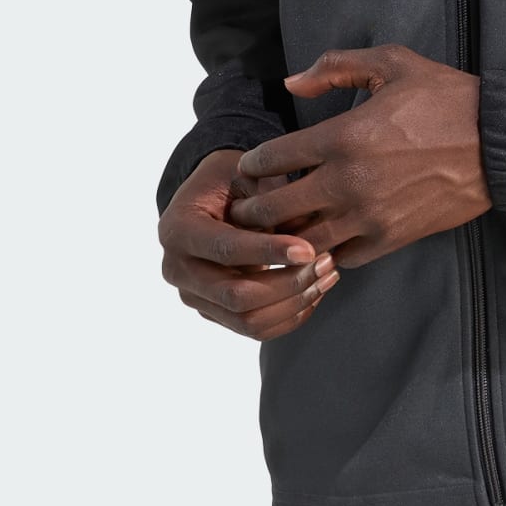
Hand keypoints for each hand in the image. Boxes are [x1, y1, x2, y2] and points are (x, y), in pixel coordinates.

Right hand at [158, 147, 340, 339]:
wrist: (215, 198)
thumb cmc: (234, 181)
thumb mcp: (250, 175)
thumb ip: (274, 200)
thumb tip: (312, 231)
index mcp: (178, 228)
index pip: (226, 249)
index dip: (269, 251)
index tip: (309, 249)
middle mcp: (177, 269)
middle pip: (237, 295)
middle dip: (288, 283)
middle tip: (326, 261)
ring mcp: (194, 296)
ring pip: (248, 321)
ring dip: (294, 303)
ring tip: (327, 275)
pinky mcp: (213, 313)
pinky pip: (254, 330)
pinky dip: (290, 316)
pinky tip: (316, 291)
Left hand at [225, 44, 488, 270]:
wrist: (499, 142)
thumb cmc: (446, 97)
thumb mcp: (392, 63)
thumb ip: (335, 67)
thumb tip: (291, 82)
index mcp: (342, 136)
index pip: (271, 159)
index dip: (252, 164)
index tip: (250, 167)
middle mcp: (348, 182)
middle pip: (275, 211)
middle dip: (254, 209)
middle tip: (249, 207)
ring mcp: (369, 216)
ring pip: (304, 244)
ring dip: (286, 239)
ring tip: (280, 232)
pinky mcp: (391, 238)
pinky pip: (343, 258)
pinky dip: (328, 254)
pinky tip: (325, 241)